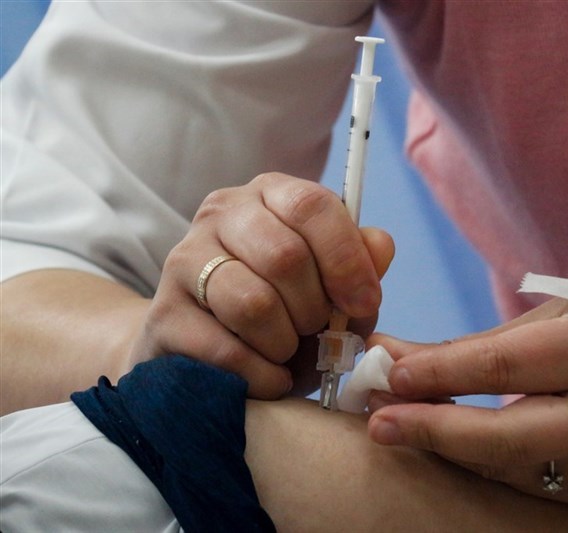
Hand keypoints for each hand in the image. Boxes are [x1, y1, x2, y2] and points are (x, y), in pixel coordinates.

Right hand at [130, 172, 393, 398]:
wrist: (205, 352)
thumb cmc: (283, 313)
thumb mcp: (331, 287)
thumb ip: (361, 265)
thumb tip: (380, 247)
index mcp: (269, 195)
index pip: (312, 205)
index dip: (346, 258)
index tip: (364, 303)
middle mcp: (222, 214)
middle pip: (285, 256)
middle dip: (314, 309)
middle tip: (315, 331)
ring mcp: (184, 260)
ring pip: (253, 304)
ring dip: (285, 343)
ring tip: (286, 352)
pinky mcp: (163, 315)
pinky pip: (227, 350)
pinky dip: (263, 375)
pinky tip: (269, 376)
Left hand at [366, 297, 567, 503]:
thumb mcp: (554, 315)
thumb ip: (475, 345)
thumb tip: (394, 356)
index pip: (509, 367)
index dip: (442, 375)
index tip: (389, 376)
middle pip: (510, 436)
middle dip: (435, 431)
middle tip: (379, 422)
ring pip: (516, 469)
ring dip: (452, 450)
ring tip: (403, 426)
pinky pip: (534, 483)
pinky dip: (487, 464)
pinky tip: (452, 444)